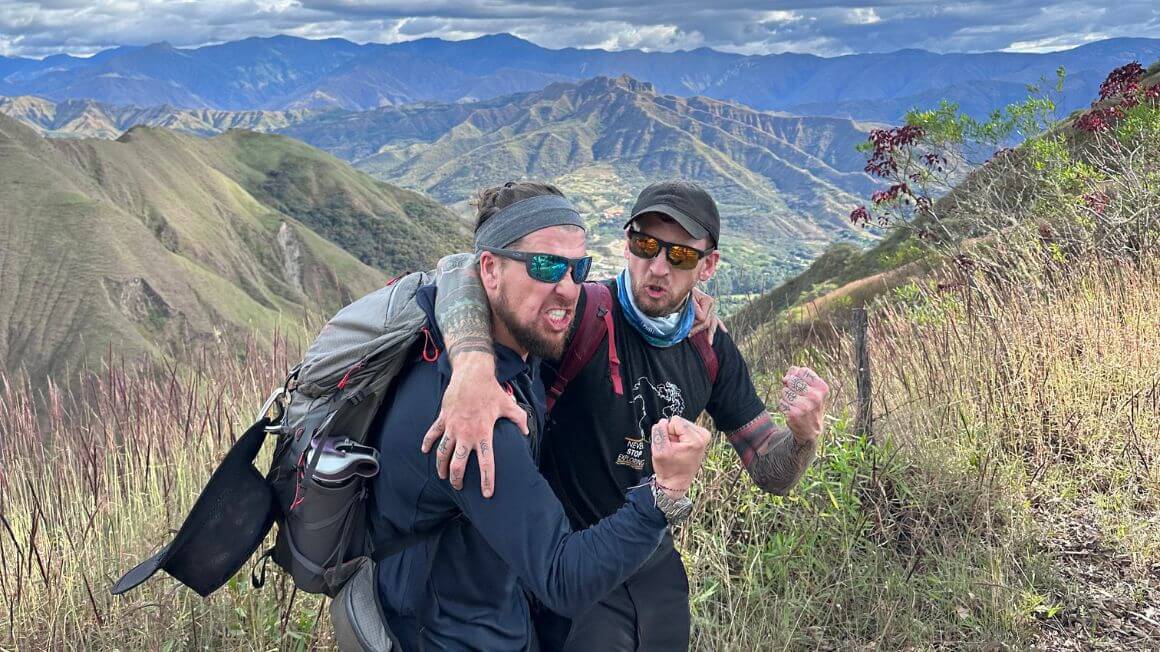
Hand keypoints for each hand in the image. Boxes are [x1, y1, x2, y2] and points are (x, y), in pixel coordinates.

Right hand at [421, 353, 528, 497]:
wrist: (472, 374)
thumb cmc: (491, 390)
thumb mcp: (509, 405)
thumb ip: (519, 420)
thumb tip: (527, 432)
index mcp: (483, 434)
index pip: (486, 463)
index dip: (486, 480)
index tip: (486, 494)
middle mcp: (466, 434)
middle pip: (458, 464)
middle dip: (457, 479)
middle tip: (459, 487)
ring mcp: (452, 427)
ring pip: (442, 453)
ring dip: (441, 466)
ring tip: (443, 476)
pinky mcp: (443, 418)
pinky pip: (432, 434)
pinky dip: (427, 443)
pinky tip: (425, 451)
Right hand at [649, 416, 711, 497]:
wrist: (676, 482)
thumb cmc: (669, 469)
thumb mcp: (659, 450)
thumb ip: (659, 432)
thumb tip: (663, 421)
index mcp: (695, 440)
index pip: (675, 421)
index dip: (668, 432)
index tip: (670, 445)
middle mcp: (703, 436)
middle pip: (680, 421)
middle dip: (673, 434)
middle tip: (673, 448)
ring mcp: (703, 437)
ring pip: (682, 425)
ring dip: (676, 436)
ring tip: (676, 449)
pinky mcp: (701, 438)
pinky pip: (685, 429)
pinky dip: (680, 437)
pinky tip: (680, 448)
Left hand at [689, 287, 725, 344]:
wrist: (686, 288)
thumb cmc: (686, 293)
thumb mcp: (689, 299)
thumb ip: (695, 309)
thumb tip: (700, 319)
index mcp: (709, 301)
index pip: (703, 317)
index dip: (694, 322)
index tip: (686, 323)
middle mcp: (712, 305)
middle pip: (708, 322)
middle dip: (698, 329)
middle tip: (688, 334)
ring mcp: (712, 308)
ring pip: (713, 323)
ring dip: (710, 333)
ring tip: (709, 342)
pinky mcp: (711, 311)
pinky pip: (717, 319)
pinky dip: (721, 325)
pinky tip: (725, 331)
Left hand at [777, 366, 828, 443]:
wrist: (810, 429)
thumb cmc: (808, 403)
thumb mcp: (809, 387)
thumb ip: (797, 375)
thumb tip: (785, 378)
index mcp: (822, 387)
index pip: (802, 371)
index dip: (798, 376)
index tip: (802, 386)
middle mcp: (815, 397)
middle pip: (791, 380)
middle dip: (790, 387)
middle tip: (798, 397)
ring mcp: (805, 406)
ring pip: (784, 391)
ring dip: (786, 397)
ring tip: (796, 405)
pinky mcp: (794, 414)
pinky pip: (781, 402)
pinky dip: (784, 406)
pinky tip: (792, 411)